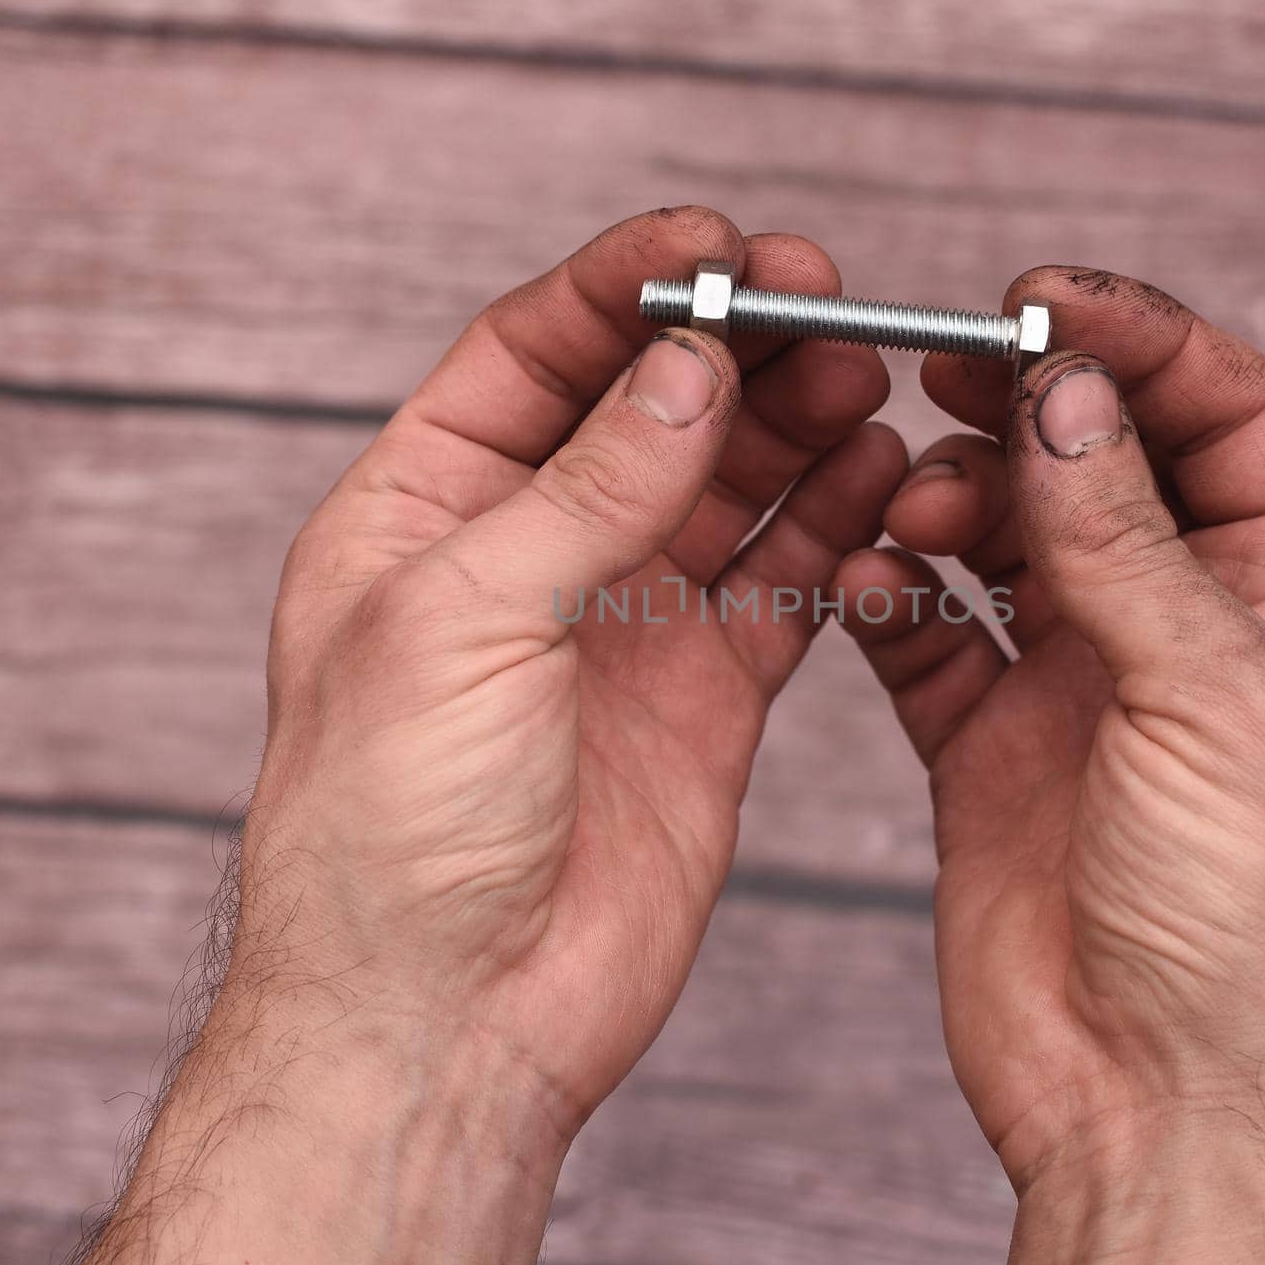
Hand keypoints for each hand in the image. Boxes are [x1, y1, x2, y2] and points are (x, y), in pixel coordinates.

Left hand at [67, 207, 903, 1264]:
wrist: (452, 1019)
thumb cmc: (393, 829)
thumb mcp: (466, 618)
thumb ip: (590, 486)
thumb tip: (685, 363)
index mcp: (425, 512)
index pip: (532, 354)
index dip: (623, 287)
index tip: (717, 245)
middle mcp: (530, 555)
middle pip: (646, 408)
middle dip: (732, 347)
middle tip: (824, 300)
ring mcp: (625, 624)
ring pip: (726, 487)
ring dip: (792, 424)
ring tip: (860, 377)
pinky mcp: (705, 695)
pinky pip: (780, 582)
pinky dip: (827, 526)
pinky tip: (871, 476)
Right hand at [836, 269, 1264, 1264]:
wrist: (1155, 1097)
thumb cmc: (1247, 920)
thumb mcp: (1218, 698)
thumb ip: (1128, 541)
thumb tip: (1067, 393)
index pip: (1230, 418)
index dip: (1144, 344)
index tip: (1041, 300)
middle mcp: (1185, 626)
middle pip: (1106, 462)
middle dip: (1031, 406)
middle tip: (947, 364)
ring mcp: (1082, 681)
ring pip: (1008, 536)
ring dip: (955, 498)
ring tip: (918, 504)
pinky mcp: (990, 742)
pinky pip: (929, 633)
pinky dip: (892, 594)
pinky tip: (870, 580)